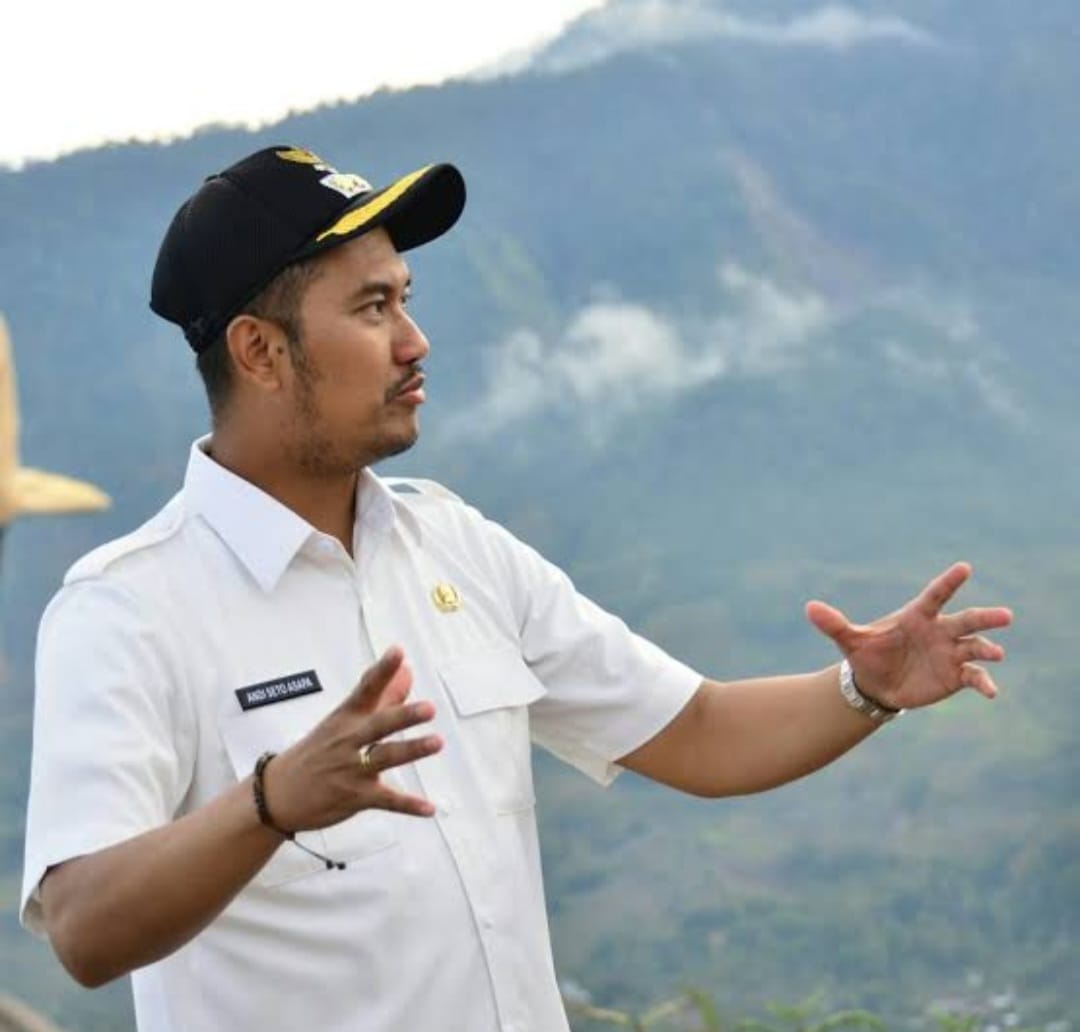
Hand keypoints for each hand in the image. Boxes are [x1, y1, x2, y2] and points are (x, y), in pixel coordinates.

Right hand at [262, 646, 442, 831]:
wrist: (278, 793)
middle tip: (429, 708)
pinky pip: (386, 801)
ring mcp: (351, 770)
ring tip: (436, 742)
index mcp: (346, 718)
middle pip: (378, 725)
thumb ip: (383, 696)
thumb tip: (408, 671)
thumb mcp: (345, 720)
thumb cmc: (318, 750)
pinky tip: (429, 808)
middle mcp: (348, 741)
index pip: (366, 689)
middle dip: (403, 716)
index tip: (398, 652)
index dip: (382, 670)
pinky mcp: (355, 797)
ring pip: (384, 758)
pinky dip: (408, 805)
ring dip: (411, 750)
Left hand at [804, 561, 1012, 710]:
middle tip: (1006, 616)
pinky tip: (991, 692)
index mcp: (917, 616)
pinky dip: (984, 682)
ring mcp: (950, 652)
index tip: (965, 567)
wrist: (875, 684)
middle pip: (966, 620)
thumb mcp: (850, 640)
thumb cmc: (867, 654)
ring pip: (975, 646)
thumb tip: (808, 608)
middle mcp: (939, 631)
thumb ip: (834, 624)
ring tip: (996, 653)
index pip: (935, 595)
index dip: (949, 582)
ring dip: (987, 648)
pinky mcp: (955, 675)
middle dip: (985, 618)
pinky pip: (974, 676)